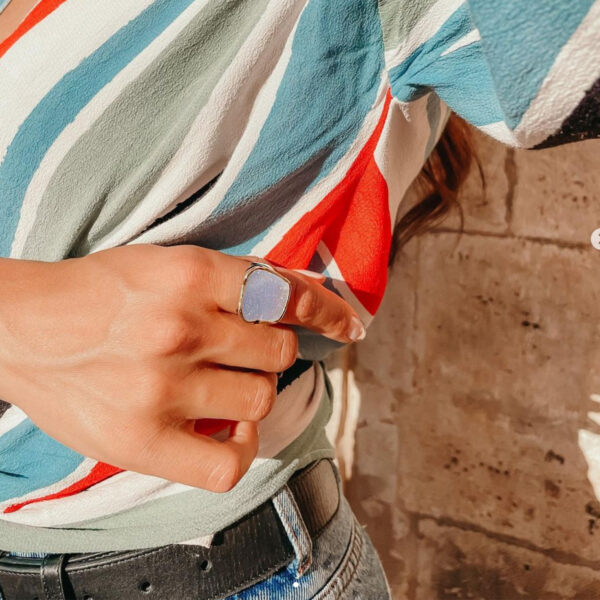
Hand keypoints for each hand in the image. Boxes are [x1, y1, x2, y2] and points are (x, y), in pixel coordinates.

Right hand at [0, 245, 362, 491]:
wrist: (21, 328)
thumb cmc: (95, 293)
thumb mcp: (160, 262)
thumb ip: (225, 279)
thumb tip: (291, 298)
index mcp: (188, 273)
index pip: (285, 292)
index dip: (326, 310)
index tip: (349, 325)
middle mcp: (181, 327)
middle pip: (279, 352)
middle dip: (273, 353)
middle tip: (247, 355)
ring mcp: (163, 387)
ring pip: (262, 399)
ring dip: (252, 394)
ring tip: (221, 388)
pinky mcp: (143, 440)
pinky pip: (230, 462)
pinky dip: (241, 450)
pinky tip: (228, 434)